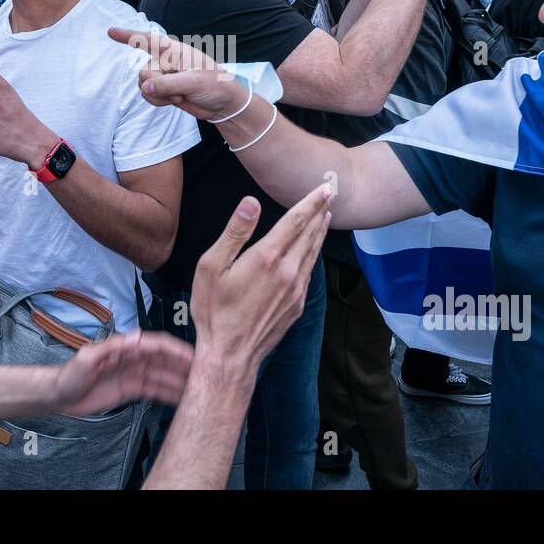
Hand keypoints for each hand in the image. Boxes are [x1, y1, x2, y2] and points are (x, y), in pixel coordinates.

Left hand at [55, 330, 193, 414]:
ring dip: (181, 381)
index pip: (157, 345)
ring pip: (164, 376)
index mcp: (126, 347)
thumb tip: (137, 337)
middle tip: (206, 376)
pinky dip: (170, 393)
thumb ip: (112, 347)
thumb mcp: (88, 357)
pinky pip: (156, 390)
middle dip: (185, 366)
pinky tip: (183, 399)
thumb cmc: (70, 374)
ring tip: (200, 390)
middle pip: (165, 360)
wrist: (59, 396)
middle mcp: (134, 359)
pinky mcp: (132, 389)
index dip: (176, 350)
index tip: (194, 358)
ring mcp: (135, 374)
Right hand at [106, 27, 243, 121]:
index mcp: (174, 51)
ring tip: (179, 95)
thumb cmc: (214, 85)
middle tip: (178, 89)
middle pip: (143, 71)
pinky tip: (174, 101)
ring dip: (158, 95)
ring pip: (143, 85)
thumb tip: (145, 87)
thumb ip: (167, 83)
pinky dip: (158, 101)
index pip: (147, 40)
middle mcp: (166, 61)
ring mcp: (163, 77)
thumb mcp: (193, 81)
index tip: (110, 32)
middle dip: (157, 84)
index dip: (127, 36)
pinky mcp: (163, 91)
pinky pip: (148, 95)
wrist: (223, 105)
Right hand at [190, 187, 331, 371]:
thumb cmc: (214, 311)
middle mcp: (288, 272)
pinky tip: (311, 251)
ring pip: (313, 254)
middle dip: (320, 212)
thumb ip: (235, 232)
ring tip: (326, 217)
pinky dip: (314, 255)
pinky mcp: (296, 306)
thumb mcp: (212, 266)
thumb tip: (251, 202)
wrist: (230, 355)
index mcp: (267, 258)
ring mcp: (295, 291)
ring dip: (320, 232)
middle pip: (310, 235)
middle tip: (331, 195)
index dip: (311, 202)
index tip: (325, 188)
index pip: (296, 221)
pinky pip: (309, 273)